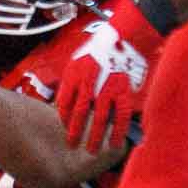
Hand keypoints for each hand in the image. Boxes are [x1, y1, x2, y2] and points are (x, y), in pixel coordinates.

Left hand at [55, 0, 162, 151]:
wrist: (124, 37)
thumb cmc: (99, 49)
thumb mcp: (77, 62)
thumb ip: (71, 82)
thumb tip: (64, 101)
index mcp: (74, 76)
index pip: (64, 103)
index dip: (63, 118)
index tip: (64, 128)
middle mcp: (89, 84)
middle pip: (79, 114)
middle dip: (74, 133)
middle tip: (71, 146)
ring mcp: (107, 89)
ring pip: (99, 119)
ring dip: (94, 136)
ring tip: (91, 150)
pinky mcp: (124, 92)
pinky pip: (120, 116)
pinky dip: (117, 131)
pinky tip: (114, 142)